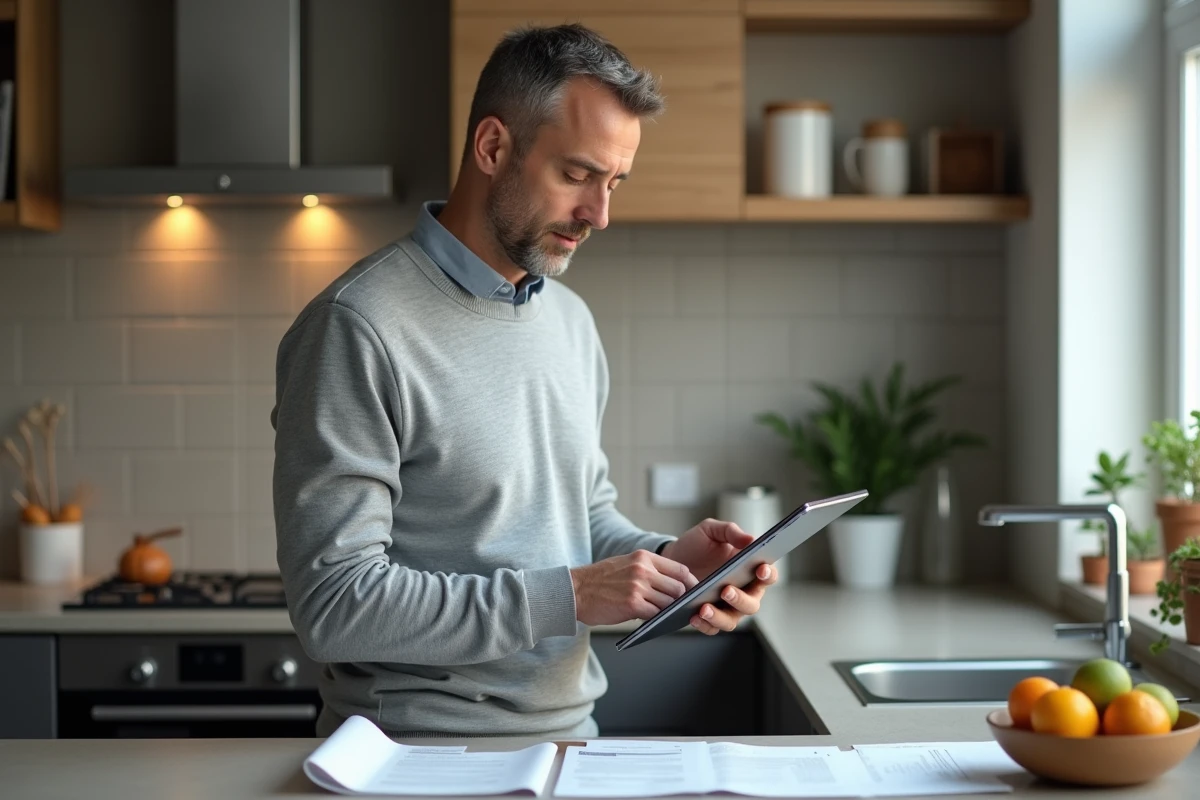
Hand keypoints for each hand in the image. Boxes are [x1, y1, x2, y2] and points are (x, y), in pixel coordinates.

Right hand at [570, 550, 697, 625]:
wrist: (575, 590)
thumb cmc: (599, 580)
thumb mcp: (626, 564)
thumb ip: (648, 570)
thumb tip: (672, 585)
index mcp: (643, 557)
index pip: (679, 569)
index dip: (690, 583)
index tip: (692, 592)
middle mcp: (643, 569)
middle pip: (678, 587)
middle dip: (680, 600)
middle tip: (678, 608)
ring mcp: (638, 586)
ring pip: (668, 602)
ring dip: (667, 611)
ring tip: (661, 615)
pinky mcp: (632, 604)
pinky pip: (655, 614)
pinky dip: (656, 619)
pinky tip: (649, 619)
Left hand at [662, 518, 779, 634]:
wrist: (672, 558)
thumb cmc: (696, 544)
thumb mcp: (710, 530)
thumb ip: (730, 531)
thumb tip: (750, 539)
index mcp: (749, 570)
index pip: (767, 575)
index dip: (768, 574)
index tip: (760, 569)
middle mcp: (742, 591)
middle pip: (752, 603)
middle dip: (741, 599)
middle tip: (726, 590)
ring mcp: (726, 607)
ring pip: (733, 619)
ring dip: (720, 616)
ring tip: (704, 608)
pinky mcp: (709, 617)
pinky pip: (712, 627)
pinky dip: (705, 625)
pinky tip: (694, 617)